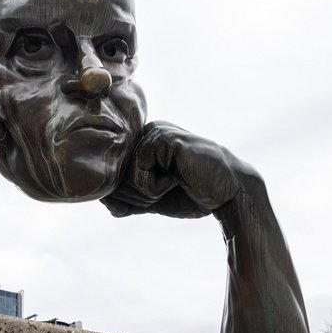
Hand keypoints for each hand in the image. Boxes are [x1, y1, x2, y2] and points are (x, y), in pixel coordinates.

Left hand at [101, 121, 255, 219]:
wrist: (229, 193)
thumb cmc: (194, 195)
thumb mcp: (154, 199)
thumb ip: (128, 200)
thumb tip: (103, 200)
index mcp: (142, 145)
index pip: (114, 177)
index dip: (131, 198)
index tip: (160, 194)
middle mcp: (145, 133)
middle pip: (115, 178)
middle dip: (138, 197)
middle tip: (169, 189)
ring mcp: (153, 132)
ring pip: (124, 177)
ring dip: (148, 192)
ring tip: (175, 182)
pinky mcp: (162, 137)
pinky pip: (138, 173)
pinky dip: (156, 186)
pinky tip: (178, 177)